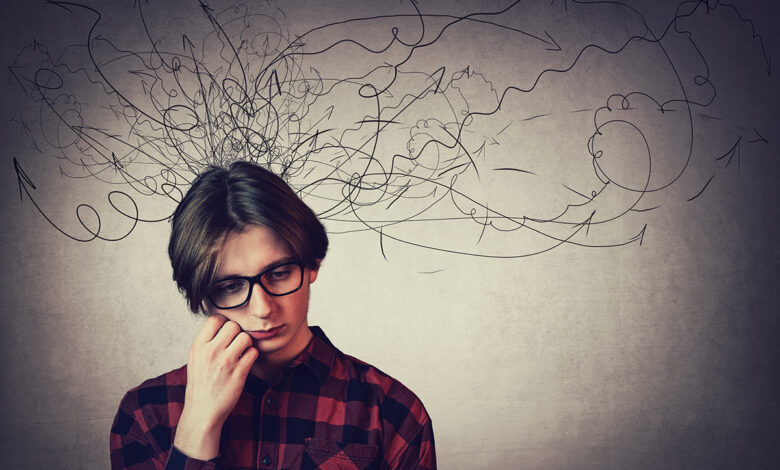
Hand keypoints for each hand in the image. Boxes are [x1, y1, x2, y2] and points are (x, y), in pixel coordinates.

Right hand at [173, 314, 257, 459]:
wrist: (202, 411)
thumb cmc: (200, 384)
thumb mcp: (195, 359)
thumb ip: (206, 341)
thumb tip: (223, 324)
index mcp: (198, 347)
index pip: (215, 319)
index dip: (223, 323)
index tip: (225, 333)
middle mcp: (211, 352)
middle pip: (233, 326)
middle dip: (237, 333)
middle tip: (235, 344)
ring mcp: (225, 362)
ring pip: (245, 337)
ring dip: (246, 344)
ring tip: (241, 353)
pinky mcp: (239, 373)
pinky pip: (253, 352)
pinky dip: (252, 356)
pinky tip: (244, 363)